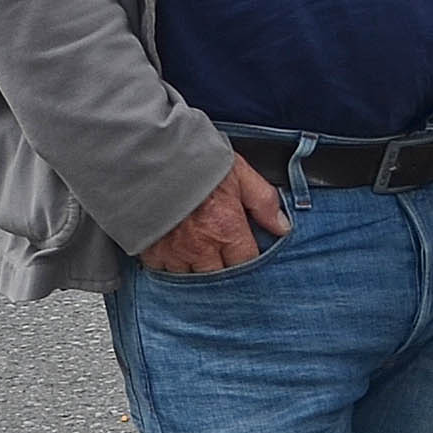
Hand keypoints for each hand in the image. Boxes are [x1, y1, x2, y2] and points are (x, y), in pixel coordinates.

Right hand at [138, 155, 291, 276]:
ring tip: (196, 249)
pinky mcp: (150, 249)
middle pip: (219, 278)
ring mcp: (173, 251)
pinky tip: (174, 248)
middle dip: (222, 268)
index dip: (247, 258)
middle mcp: (200, 246)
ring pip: (190, 277)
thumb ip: (264, 202)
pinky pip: (162, 269)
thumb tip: (282, 226)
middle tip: (220, 251)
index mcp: (226, 229)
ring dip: (195, 267)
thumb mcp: (239, 173)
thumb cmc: (193, 160)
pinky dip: (169, 263)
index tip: (244, 250)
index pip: (246, 263)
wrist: (150, 154)